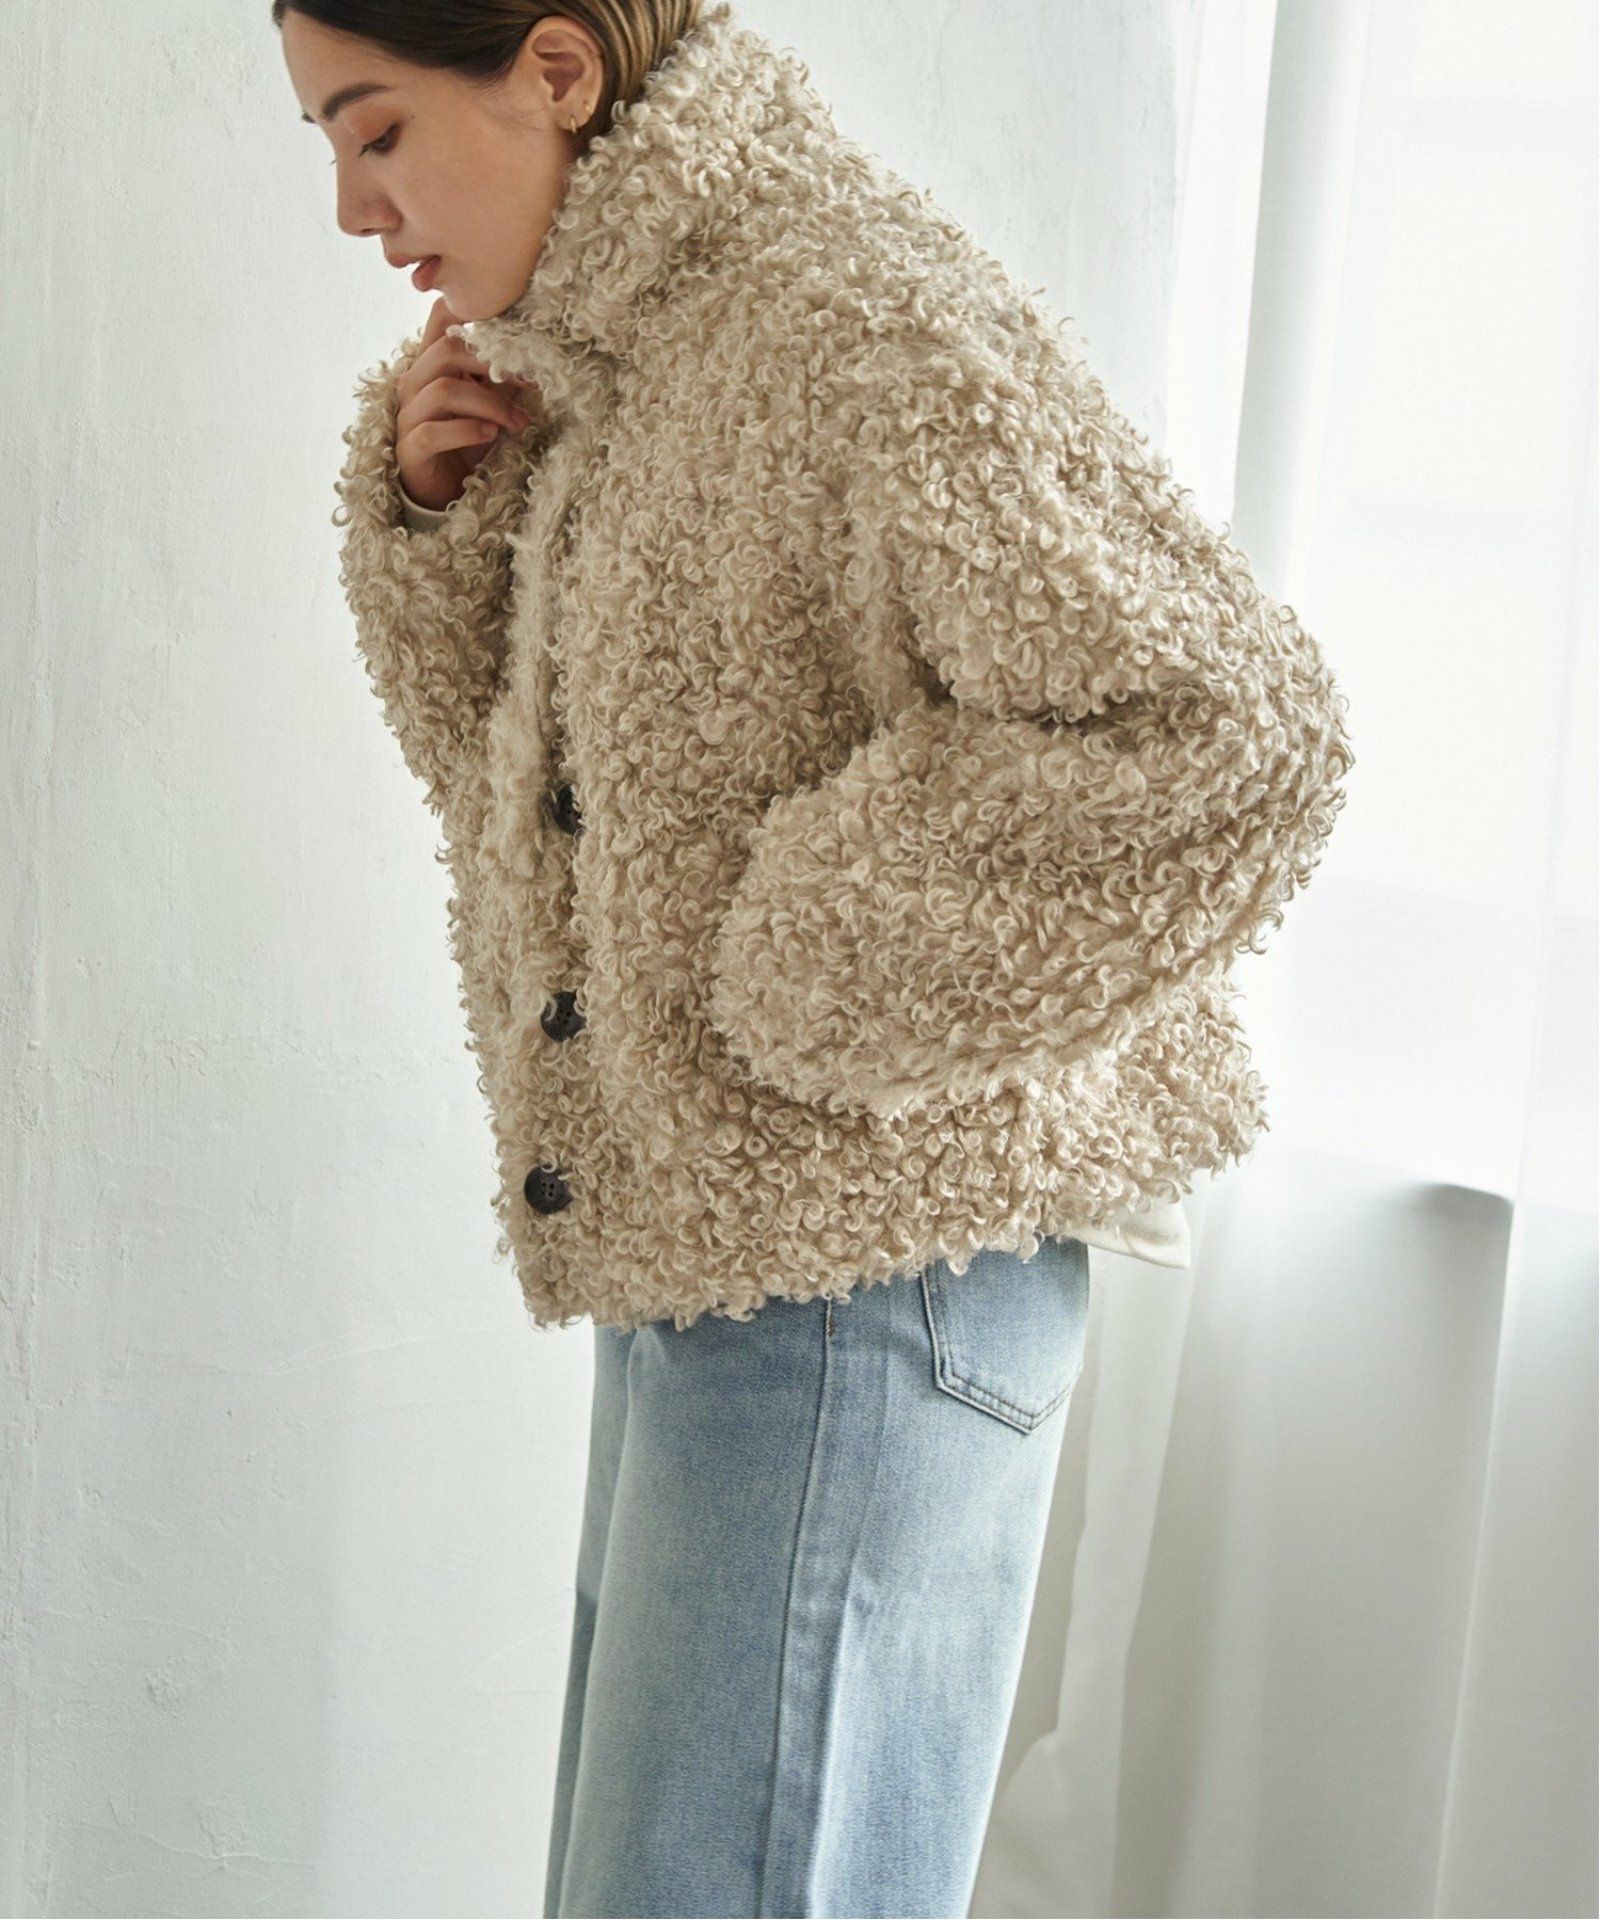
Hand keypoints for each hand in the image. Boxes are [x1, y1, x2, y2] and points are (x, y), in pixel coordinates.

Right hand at [394, 296, 539, 511]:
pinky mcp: (410, 448)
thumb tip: (535, 358)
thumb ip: (502, 382)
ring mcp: (408, 415)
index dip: (467, 309)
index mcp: (432, 366)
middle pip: (446, 351)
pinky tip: (491, 435)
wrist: (446, 495)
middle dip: (492, 364)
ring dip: (489, 404)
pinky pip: (434, 431)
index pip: (439, 320)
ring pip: (444, 390)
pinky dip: (467, 431)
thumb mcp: (490, 407)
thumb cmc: (468, 446)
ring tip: (518, 422)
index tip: (508, 323)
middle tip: (529, 382)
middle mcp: (414, 384)